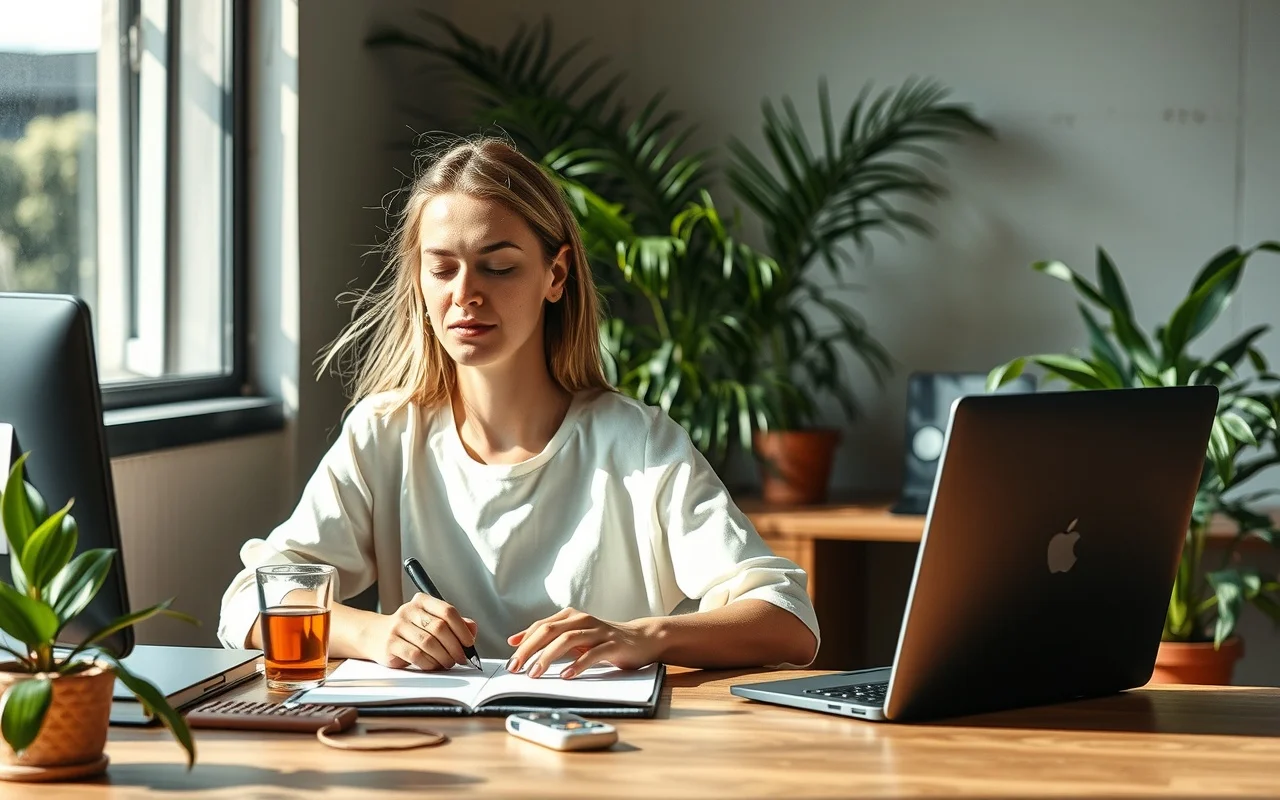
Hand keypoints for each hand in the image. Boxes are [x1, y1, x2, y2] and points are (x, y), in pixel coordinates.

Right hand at [362, 592, 477, 670]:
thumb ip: (452, 623)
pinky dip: (429, 663)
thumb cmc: (408, 629)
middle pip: (440, 628)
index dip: (462, 629)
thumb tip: (472, 630)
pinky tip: (434, 666)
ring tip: (449, 663)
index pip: (447, 611)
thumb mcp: (430, 621)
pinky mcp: (390, 644)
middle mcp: (409, 610)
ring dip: (444, 657)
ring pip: (428, 643)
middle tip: (461, 658)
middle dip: (455, 646)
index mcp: (422, 601)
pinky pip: (416, 655)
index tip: (469, 643)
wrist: (374, 635)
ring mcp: (398, 626)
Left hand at [506, 608, 660, 679]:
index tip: (510, 662)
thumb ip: (548, 637)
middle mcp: (582, 619)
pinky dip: (577, 665)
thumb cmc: (603, 639)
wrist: (641, 639)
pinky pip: (592, 654)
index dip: (523, 643)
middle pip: (549, 631)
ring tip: (535, 673)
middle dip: (529, 650)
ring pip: (567, 640)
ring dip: (548, 657)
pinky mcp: (612, 644)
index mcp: (571, 616)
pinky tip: (566, 675)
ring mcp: (598, 631)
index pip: (540, 626)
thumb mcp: (573, 636)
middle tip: (516, 668)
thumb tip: (515, 641)